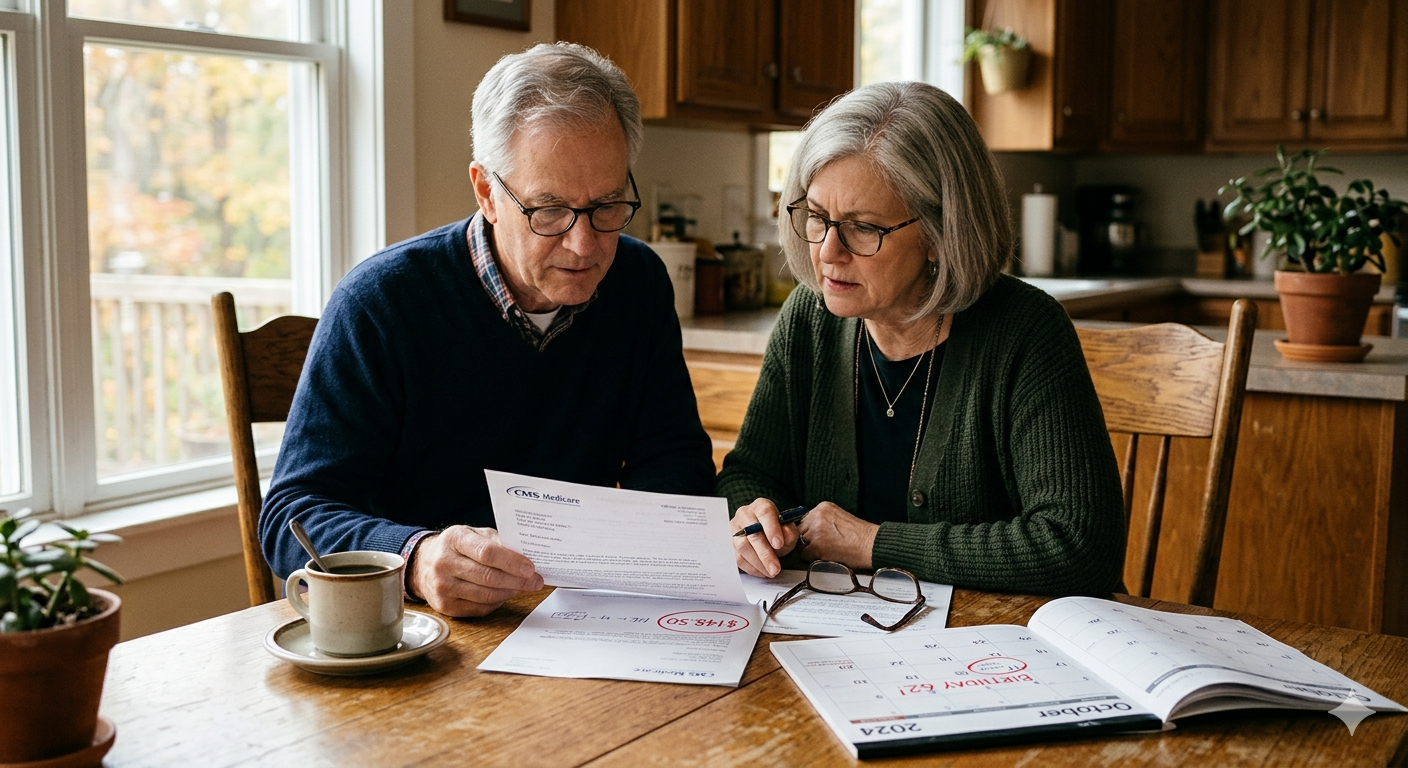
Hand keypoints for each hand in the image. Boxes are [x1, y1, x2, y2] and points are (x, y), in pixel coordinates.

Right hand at [408, 526, 542, 616]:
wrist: (423, 564)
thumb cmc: (456, 547)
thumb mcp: (473, 534)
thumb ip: (496, 542)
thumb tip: (525, 555)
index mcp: (454, 539)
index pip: (486, 552)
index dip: (511, 562)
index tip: (530, 568)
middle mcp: (444, 563)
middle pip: (488, 577)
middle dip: (517, 580)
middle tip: (535, 581)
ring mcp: (442, 587)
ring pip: (486, 595)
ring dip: (510, 592)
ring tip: (523, 587)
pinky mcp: (445, 606)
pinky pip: (480, 608)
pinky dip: (498, 602)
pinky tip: (505, 594)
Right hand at [731, 498, 800, 577]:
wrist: (764, 535)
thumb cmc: (777, 531)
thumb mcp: (788, 530)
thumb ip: (789, 533)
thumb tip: (785, 537)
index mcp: (761, 506)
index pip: (764, 513)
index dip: (772, 529)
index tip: (779, 544)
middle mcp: (745, 515)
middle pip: (752, 533)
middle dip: (765, 553)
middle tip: (775, 568)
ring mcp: (734, 529)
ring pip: (743, 547)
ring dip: (758, 563)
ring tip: (771, 572)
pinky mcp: (729, 544)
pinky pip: (737, 558)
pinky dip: (752, 568)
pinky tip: (763, 572)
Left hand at [795, 502, 877, 569]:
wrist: (871, 545)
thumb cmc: (859, 535)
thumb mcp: (839, 517)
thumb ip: (822, 520)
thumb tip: (808, 529)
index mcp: (823, 507)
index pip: (804, 519)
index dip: (809, 530)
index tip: (818, 536)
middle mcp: (817, 516)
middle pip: (800, 530)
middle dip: (808, 539)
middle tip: (823, 544)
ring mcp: (816, 531)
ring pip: (801, 542)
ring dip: (810, 548)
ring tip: (827, 549)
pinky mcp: (817, 546)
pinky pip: (804, 554)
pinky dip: (812, 558)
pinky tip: (826, 555)